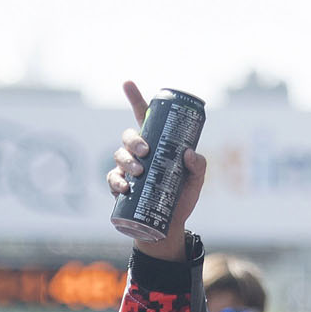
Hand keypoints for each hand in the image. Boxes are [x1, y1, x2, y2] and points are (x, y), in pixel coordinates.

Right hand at [107, 80, 208, 260]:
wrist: (167, 229)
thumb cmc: (181, 199)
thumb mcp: (196, 181)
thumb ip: (199, 166)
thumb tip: (189, 153)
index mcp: (156, 145)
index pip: (143, 117)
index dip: (135, 98)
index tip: (127, 83)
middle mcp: (139, 155)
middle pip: (129, 137)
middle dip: (134, 141)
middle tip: (146, 152)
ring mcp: (127, 171)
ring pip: (118, 156)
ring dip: (126, 161)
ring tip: (138, 172)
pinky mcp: (119, 189)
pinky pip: (112, 179)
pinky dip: (116, 181)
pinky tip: (125, 187)